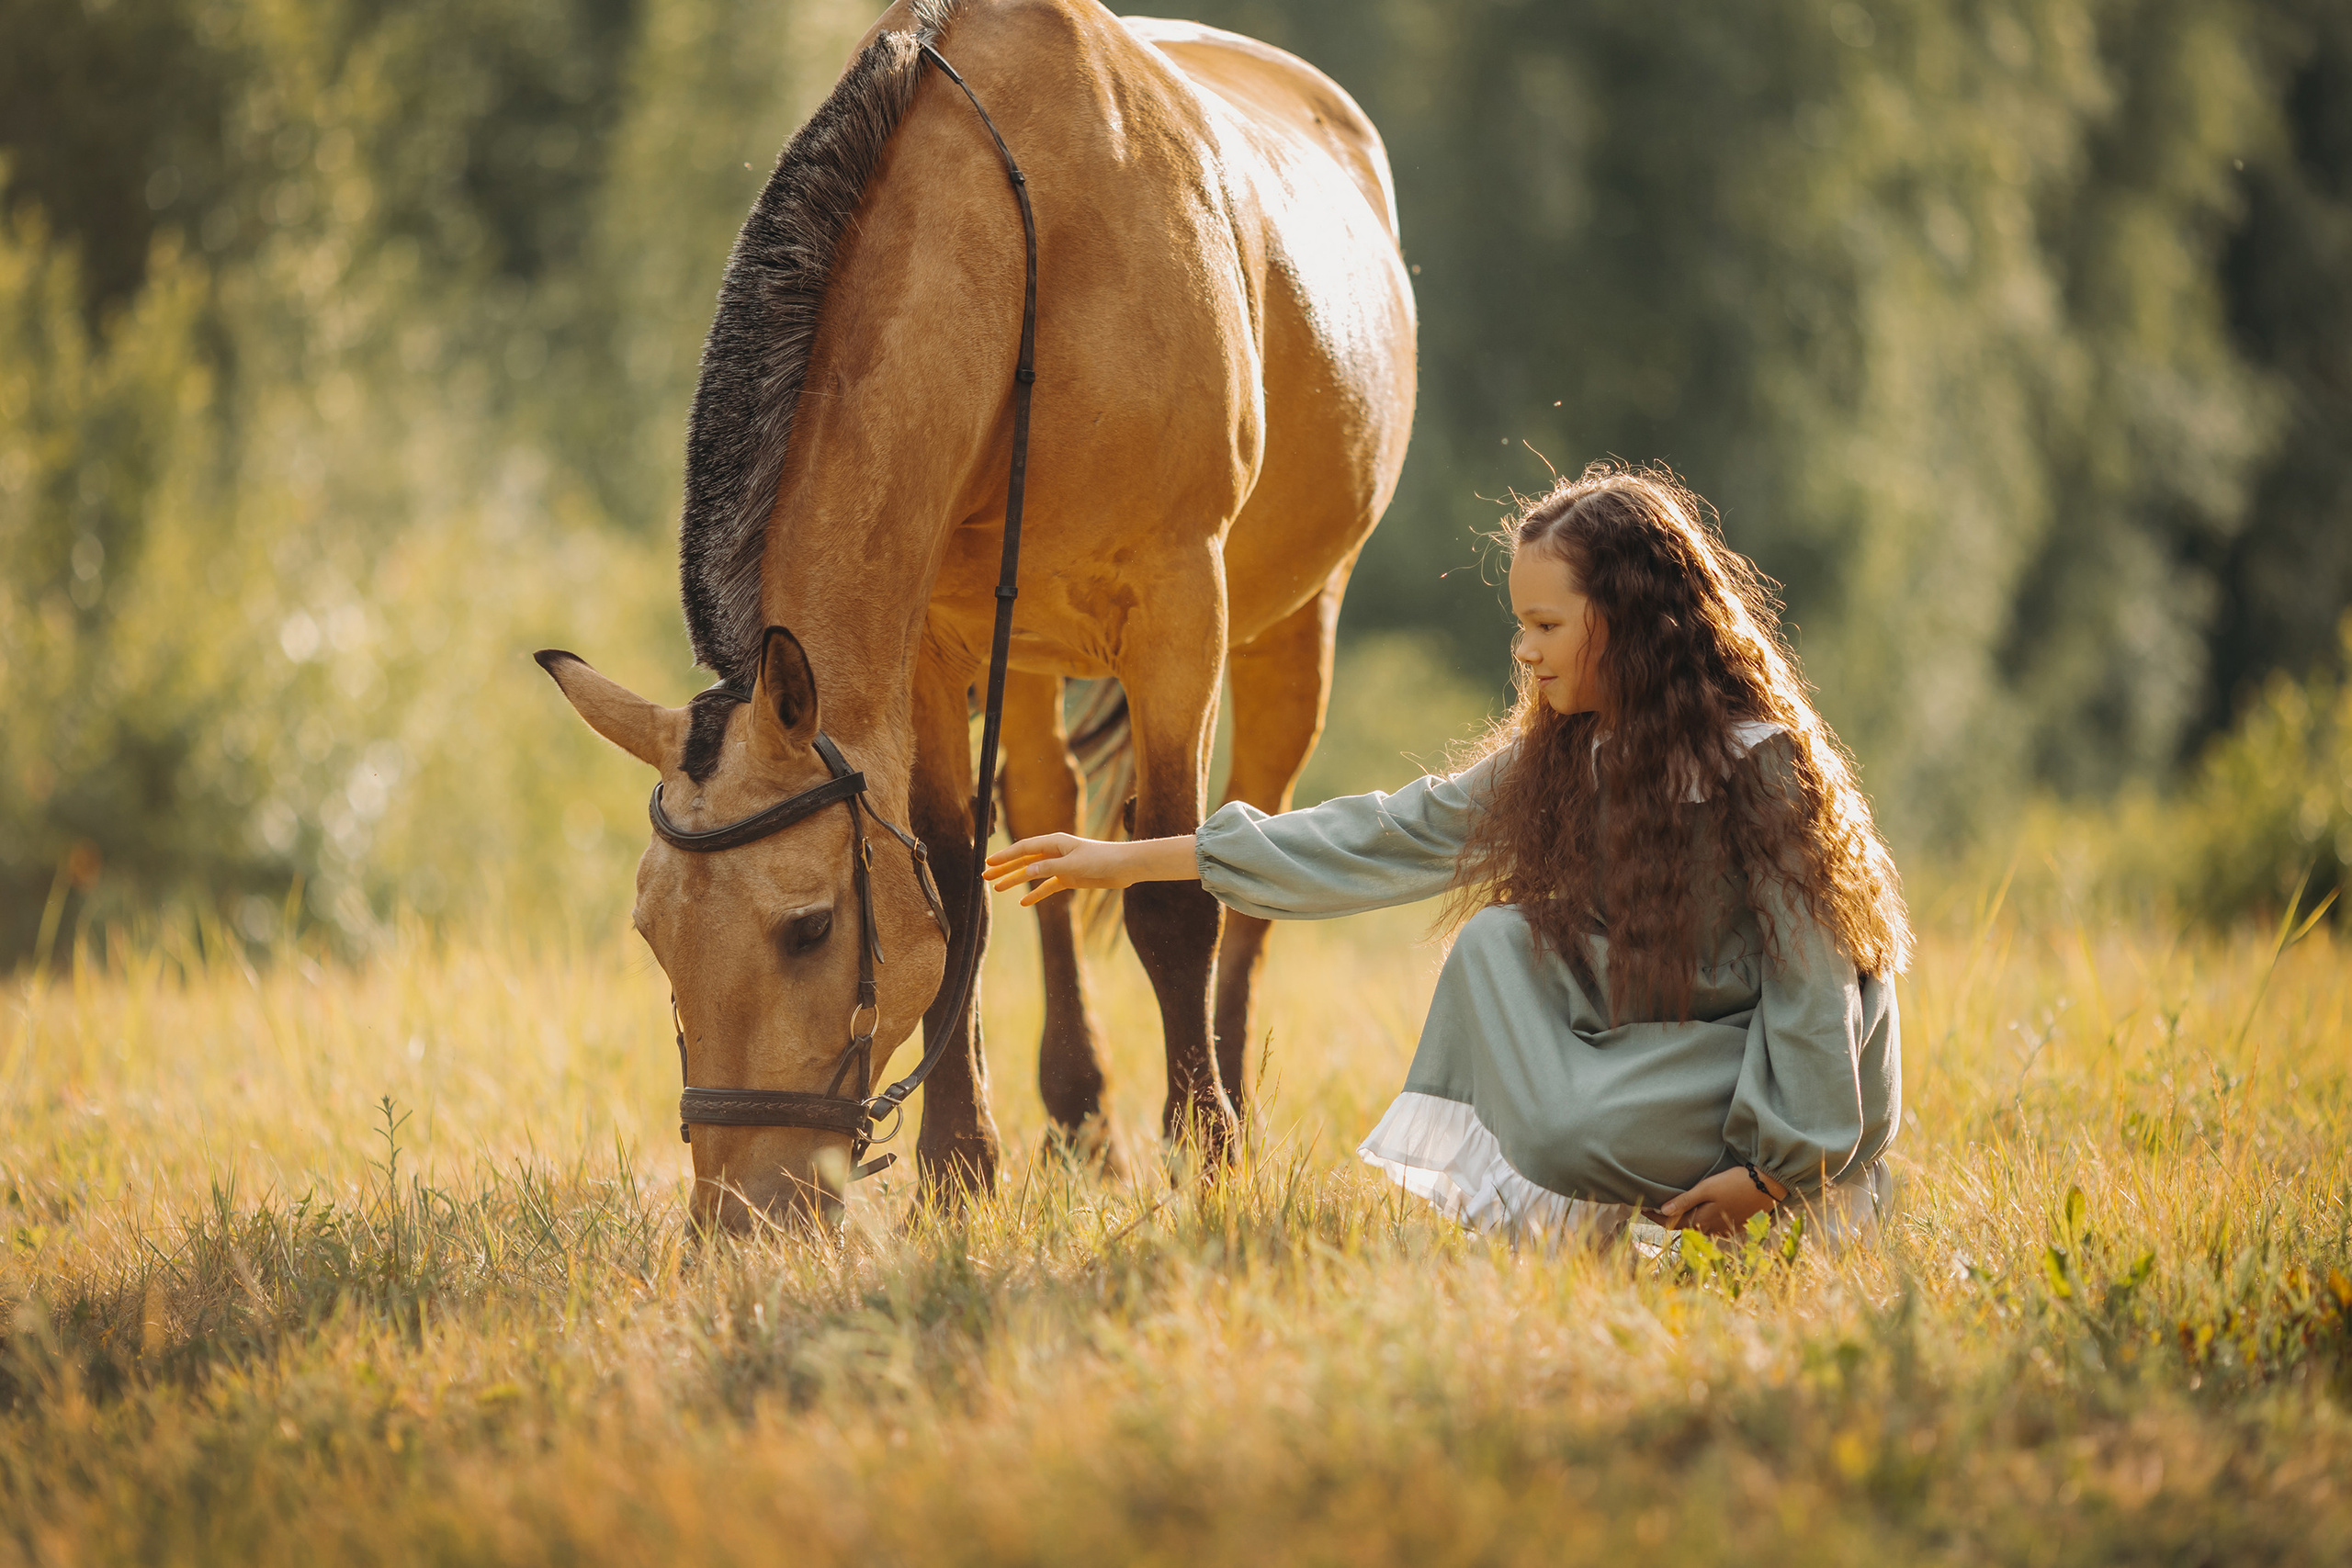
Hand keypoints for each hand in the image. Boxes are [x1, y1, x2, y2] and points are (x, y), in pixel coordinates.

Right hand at [984, 834, 1194, 905]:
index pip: (1023, 848)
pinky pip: (1048, 886)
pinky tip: (1023, 902)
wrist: (1125, 867)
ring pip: (1033, 873)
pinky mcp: (1070, 878)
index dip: (1005, 856)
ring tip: (998, 889)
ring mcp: (1062, 865)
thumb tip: (1025, 870)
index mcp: (1054, 843)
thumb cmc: (1101, 859)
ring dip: (1016, 880)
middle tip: (985, 877)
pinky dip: (1036, 893)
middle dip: (1004, 868)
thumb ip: (1048, 867)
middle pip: (1024, 860)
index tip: (988, 864)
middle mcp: (1055, 852)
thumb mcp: (1072, 864)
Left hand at [1652, 1164, 1785, 1236]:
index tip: (1641, 1208)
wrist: (1767, 1186)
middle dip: (1667, 1220)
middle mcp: (1711, 1229)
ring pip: (1697, 1229)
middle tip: (1652, 1210)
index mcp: (1701, 1221)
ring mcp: (1723, 1228)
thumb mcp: (1707, 1188)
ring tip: (1672, 1212)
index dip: (1655, 1216)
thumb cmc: (1735, 1183)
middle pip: (1683, 1227)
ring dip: (1683, 1222)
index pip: (1671, 1222)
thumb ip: (1685, 1201)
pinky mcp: (1733, 1225)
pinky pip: (1711, 1228)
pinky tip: (1698, 1216)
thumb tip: (1662, 1211)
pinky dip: (1700, 1223)